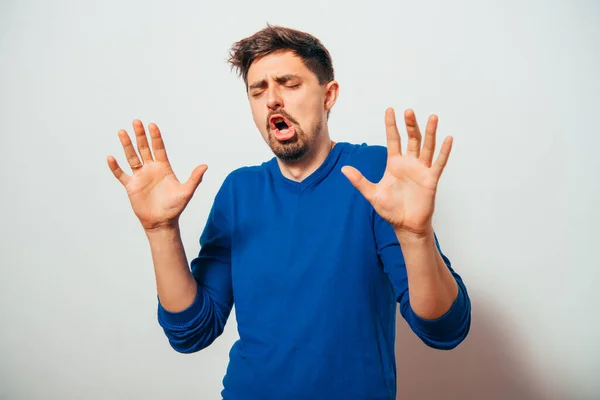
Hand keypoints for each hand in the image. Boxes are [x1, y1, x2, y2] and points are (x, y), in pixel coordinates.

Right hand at [107, 120, 207, 230]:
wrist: (162, 222)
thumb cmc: (175, 208)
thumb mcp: (186, 192)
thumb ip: (194, 178)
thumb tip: (205, 166)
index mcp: (164, 168)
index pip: (159, 149)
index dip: (156, 137)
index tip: (152, 125)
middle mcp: (151, 169)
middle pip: (144, 148)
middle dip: (140, 135)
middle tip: (136, 122)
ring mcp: (140, 176)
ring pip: (132, 157)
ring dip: (127, 145)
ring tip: (122, 132)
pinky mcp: (131, 186)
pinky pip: (121, 174)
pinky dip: (115, 167)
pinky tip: (111, 157)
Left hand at [341, 108, 451, 237]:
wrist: (405, 225)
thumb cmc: (390, 210)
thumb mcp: (372, 194)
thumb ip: (359, 181)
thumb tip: (343, 169)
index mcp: (394, 164)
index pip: (393, 139)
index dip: (391, 125)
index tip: (390, 110)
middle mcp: (409, 163)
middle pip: (411, 139)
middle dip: (410, 125)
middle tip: (409, 111)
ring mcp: (421, 170)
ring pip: (426, 147)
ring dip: (430, 132)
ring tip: (432, 117)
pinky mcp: (431, 179)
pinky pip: (438, 163)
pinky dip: (444, 151)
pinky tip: (448, 139)